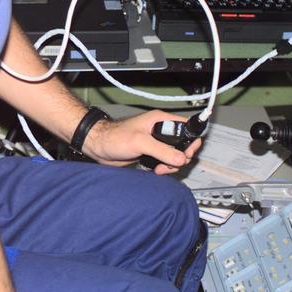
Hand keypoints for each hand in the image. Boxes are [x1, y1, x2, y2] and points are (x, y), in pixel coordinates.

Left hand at [82, 109, 201, 173]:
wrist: (100, 148)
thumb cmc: (114, 136)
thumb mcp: (140, 142)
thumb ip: (161, 150)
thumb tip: (180, 158)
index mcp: (160, 120)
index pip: (186, 128)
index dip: (191, 140)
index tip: (187, 153)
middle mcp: (160, 131)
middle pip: (183, 145)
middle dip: (180, 157)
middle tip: (171, 163)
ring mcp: (156, 143)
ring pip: (175, 156)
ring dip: (171, 165)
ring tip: (160, 169)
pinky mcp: (151, 154)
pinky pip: (165, 162)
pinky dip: (164, 168)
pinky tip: (156, 170)